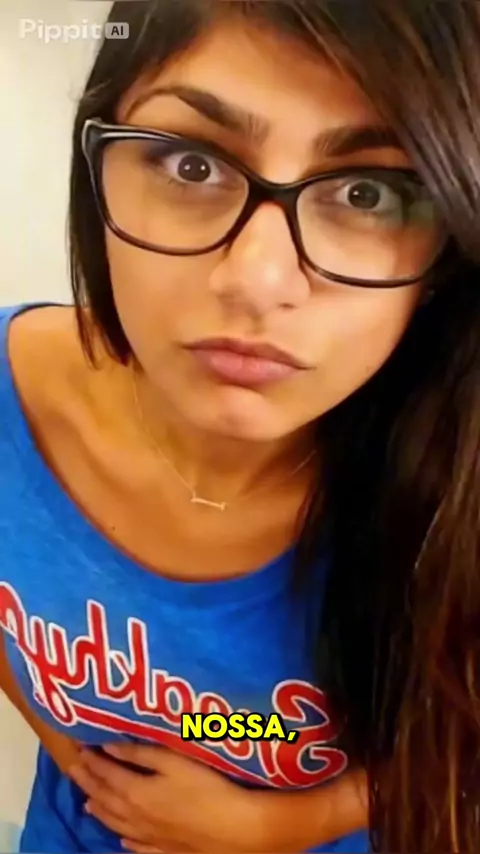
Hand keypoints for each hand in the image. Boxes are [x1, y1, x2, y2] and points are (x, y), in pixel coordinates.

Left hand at [69, 743, 270, 853]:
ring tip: (87, 803)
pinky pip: (137, 847)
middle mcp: (135, 817)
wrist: (233, 828)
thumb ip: (140, 754)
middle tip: (73, 770)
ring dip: (100, 811)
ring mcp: (149, 838)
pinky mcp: (166, 850)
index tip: (78, 747)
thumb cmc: (205, 787)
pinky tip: (121, 840)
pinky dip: (125, 841)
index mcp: (135, 792)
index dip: (92, 760)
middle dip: (88, 783)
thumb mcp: (173, 761)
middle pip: (105, 799)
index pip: (106, 774)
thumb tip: (108, 746)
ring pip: (116, 824)